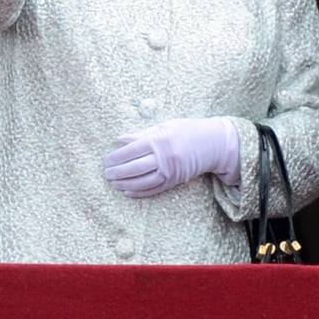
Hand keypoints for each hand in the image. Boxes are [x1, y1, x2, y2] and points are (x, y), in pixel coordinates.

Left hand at [104, 117, 240, 196]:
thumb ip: (142, 134)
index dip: (116, 157)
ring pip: (141, 181)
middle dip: (117, 172)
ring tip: (113, 183)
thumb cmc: (187, 130)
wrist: (212, 143)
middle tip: (106, 173)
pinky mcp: (174, 181)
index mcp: (159, 139)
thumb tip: (120, 140)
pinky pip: (153, 189)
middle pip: (134, 168)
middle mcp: (163, 157)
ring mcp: (169, 171)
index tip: (106, 160)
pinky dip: (139, 192)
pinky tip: (127, 191)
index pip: (131, 151)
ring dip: (125, 183)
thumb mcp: (165, 126)